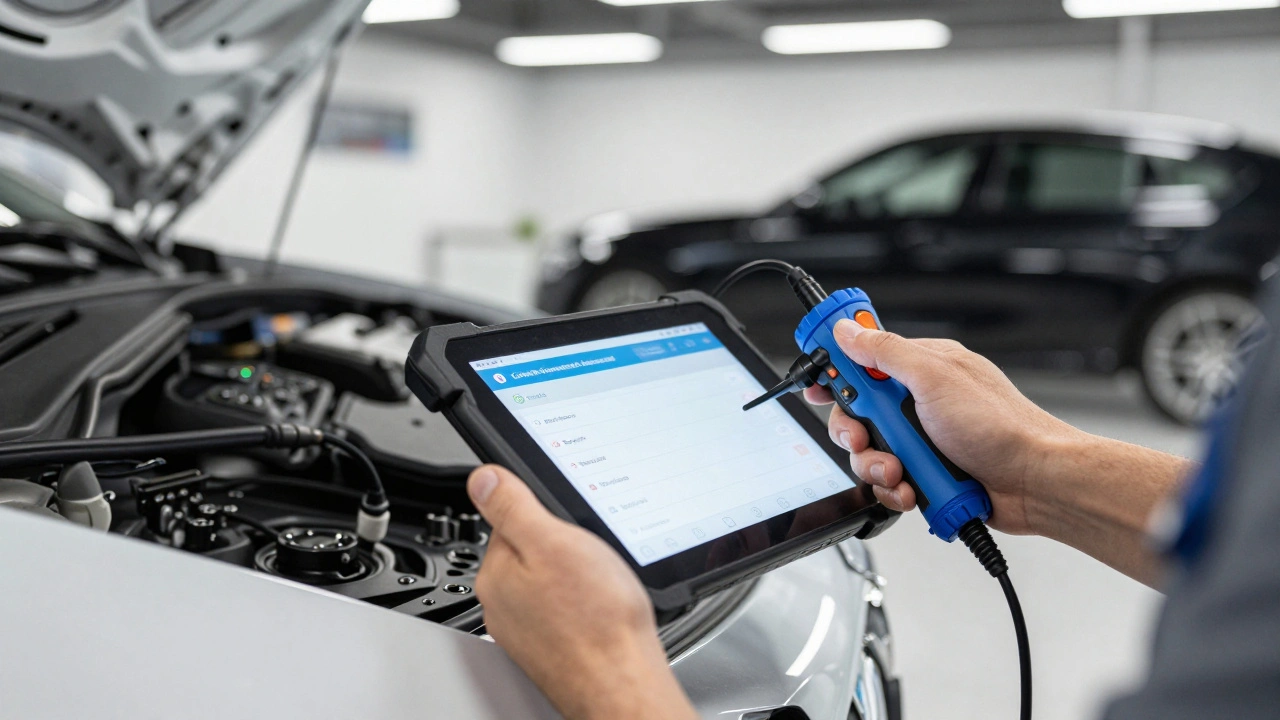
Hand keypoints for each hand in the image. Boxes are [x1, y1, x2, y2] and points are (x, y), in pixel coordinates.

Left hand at [466, 464, 697, 719]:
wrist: (622, 684)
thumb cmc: (596, 620)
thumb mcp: (555, 541)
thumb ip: (513, 506)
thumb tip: (482, 478)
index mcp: (496, 573)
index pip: (509, 520)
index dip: (544, 514)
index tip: (568, 524)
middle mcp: (501, 605)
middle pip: (528, 552)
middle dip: (559, 547)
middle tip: (590, 558)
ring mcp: (525, 631)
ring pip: (546, 583)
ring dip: (571, 578)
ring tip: (598, 586)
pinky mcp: (549, 648)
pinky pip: (561, 611)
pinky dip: (580, 606)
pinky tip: (599, 611)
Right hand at [803, 319, 1078, 534]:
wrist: (1034, 483)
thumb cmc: (1001, 426)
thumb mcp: (934, 377)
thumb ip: (885, 353)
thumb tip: (849, 331)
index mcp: (921, 369)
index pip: (863, 360)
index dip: (834, 370)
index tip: (816, 382)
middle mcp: (918, 403)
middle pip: (856, 414)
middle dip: (855, 432)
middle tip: (864, 437)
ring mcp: (921, 440)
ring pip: (869, 453)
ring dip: (878, 467)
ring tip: (901, 472)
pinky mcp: (924, 474)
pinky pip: (888, 483)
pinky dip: (896, 490)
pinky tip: (914, 490)